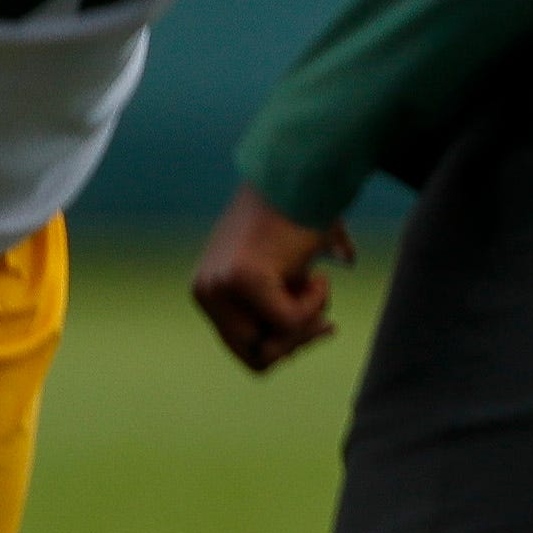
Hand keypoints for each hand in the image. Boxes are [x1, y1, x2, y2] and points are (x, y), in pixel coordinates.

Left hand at [192, 184, 352, 372]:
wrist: (303, 176)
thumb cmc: (301, 215)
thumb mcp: (288, 269)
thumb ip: (291, 301)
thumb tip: (322, 327)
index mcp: (209, 290)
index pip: (244, 348)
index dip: (285, 347)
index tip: (321, 327)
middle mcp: (206, 291)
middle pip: (256, 356)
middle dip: (297, 344)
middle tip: (326, 323)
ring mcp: (221, 286)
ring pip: (274, 342)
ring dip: (308, 320)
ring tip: (316, 281)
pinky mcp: (245, 280)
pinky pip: (290, 321)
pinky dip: (316, 303)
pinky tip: (318, 274)